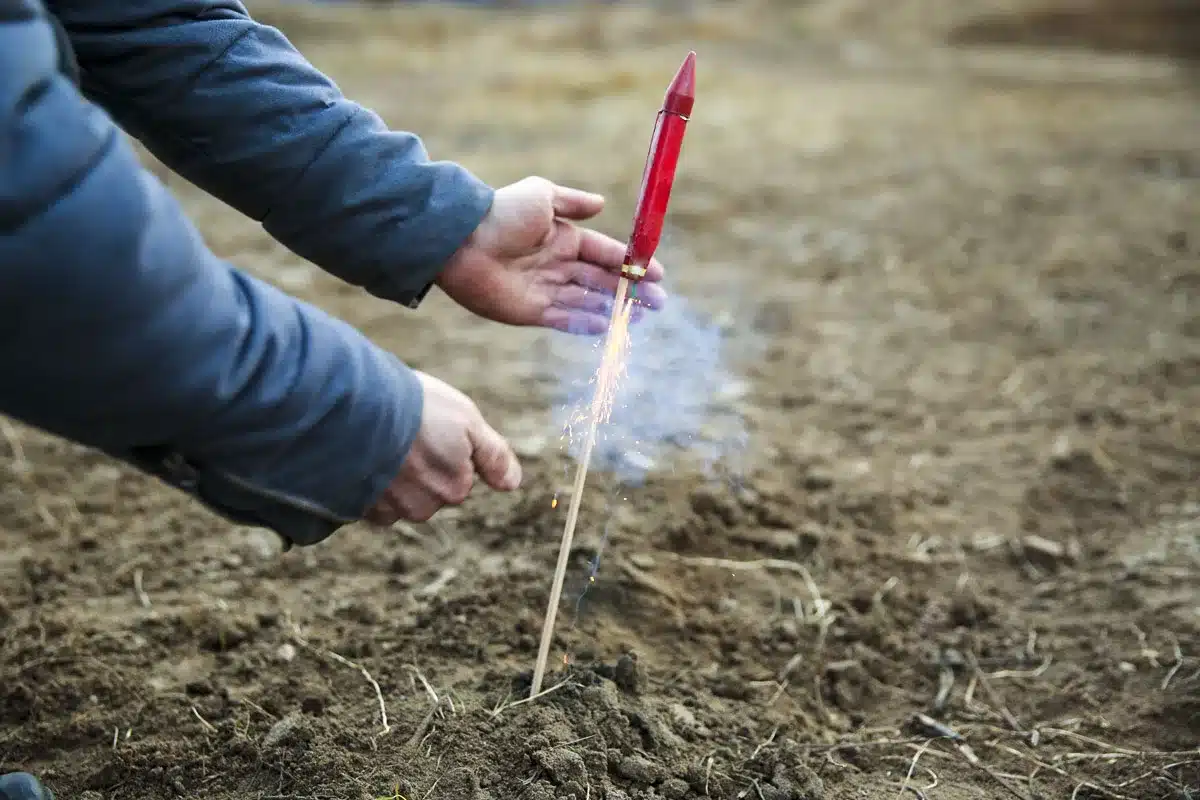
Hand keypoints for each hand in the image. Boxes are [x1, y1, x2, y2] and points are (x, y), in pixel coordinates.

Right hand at [364, 371, 520, 524]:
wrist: (357, 410)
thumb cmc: (417, 410)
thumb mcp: (467, 420)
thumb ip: (494, 456)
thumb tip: (514, 484)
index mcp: (455, 487)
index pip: (458, 475)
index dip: (445, 446)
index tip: (430, 428)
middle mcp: (424, 507)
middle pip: (428, 489)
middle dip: (419, 465)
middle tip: (405, 433)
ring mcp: (390, 510)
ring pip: (399, 494)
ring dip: (392, 473)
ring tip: (381, 440)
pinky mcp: (359, 508)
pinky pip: (370, 498)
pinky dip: (368, 481)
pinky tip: (364, 456)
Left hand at [435, 176, 666, 334]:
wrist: (463, 241)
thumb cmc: (502, 213)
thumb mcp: (541, 195)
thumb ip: (572, 202)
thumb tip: (601, 204)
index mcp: (563, 238)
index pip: (605, 253)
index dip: (630, 263)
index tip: (657, 273)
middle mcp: (557, 265)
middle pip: (602, 281)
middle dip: (631, 291)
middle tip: (659, 302)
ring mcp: (545, 290)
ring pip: (588, 302)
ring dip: (614, 310)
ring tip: (641, 317)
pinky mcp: (531, 311)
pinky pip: (565, 319)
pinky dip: (585, 323)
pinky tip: (607, 326)